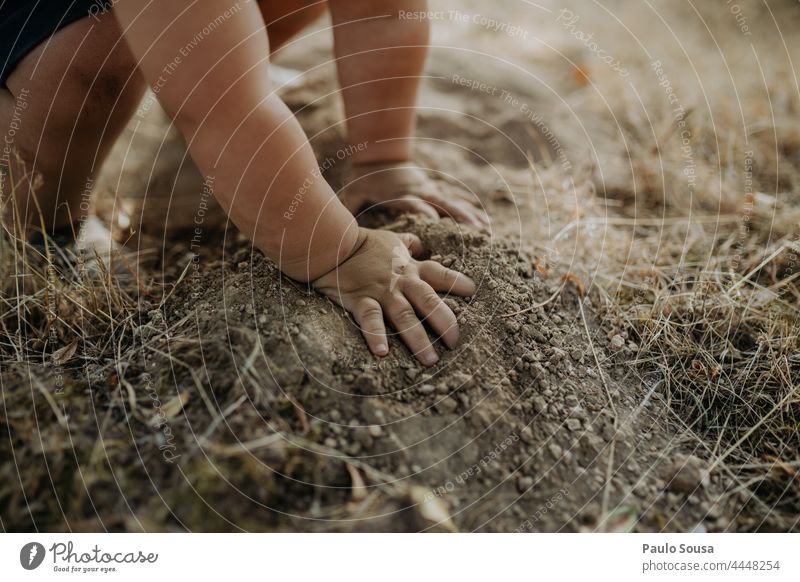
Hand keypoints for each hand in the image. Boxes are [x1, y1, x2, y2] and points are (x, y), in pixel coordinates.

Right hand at [312, 228, 475, 365]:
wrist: (332, 243)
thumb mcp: (391, 240)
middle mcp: (401, 282)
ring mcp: (382, 292)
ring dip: (419, 339)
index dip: (458, 283)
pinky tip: (382, 353)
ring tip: (430, 360)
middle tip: (455, 343)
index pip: (440, 275)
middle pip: (429, 302)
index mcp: (410, 268)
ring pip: (405, 317)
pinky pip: (370, 320)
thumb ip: (408, 244)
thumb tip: (420, 244)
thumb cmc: (363, 243)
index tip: (473, 292)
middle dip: (445, 323)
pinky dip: (376, 335)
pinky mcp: (360, 300)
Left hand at [340, 162, 489, 227]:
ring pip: (453, 202)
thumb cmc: (363, 178)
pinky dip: (470, 208)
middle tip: (475, 231)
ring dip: (470, 215)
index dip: (423, 212)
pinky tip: (485, 220)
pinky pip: (455, 199)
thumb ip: (347, 208)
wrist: (377, 152)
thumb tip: (335, 225)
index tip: (435, 224)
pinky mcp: (434, 189)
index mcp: (399, 193)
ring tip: (486, 229)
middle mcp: (418, 191)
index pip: (413, 203)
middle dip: (459, 217)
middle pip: (441, 203)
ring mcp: (429, 189)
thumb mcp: (352, 192)